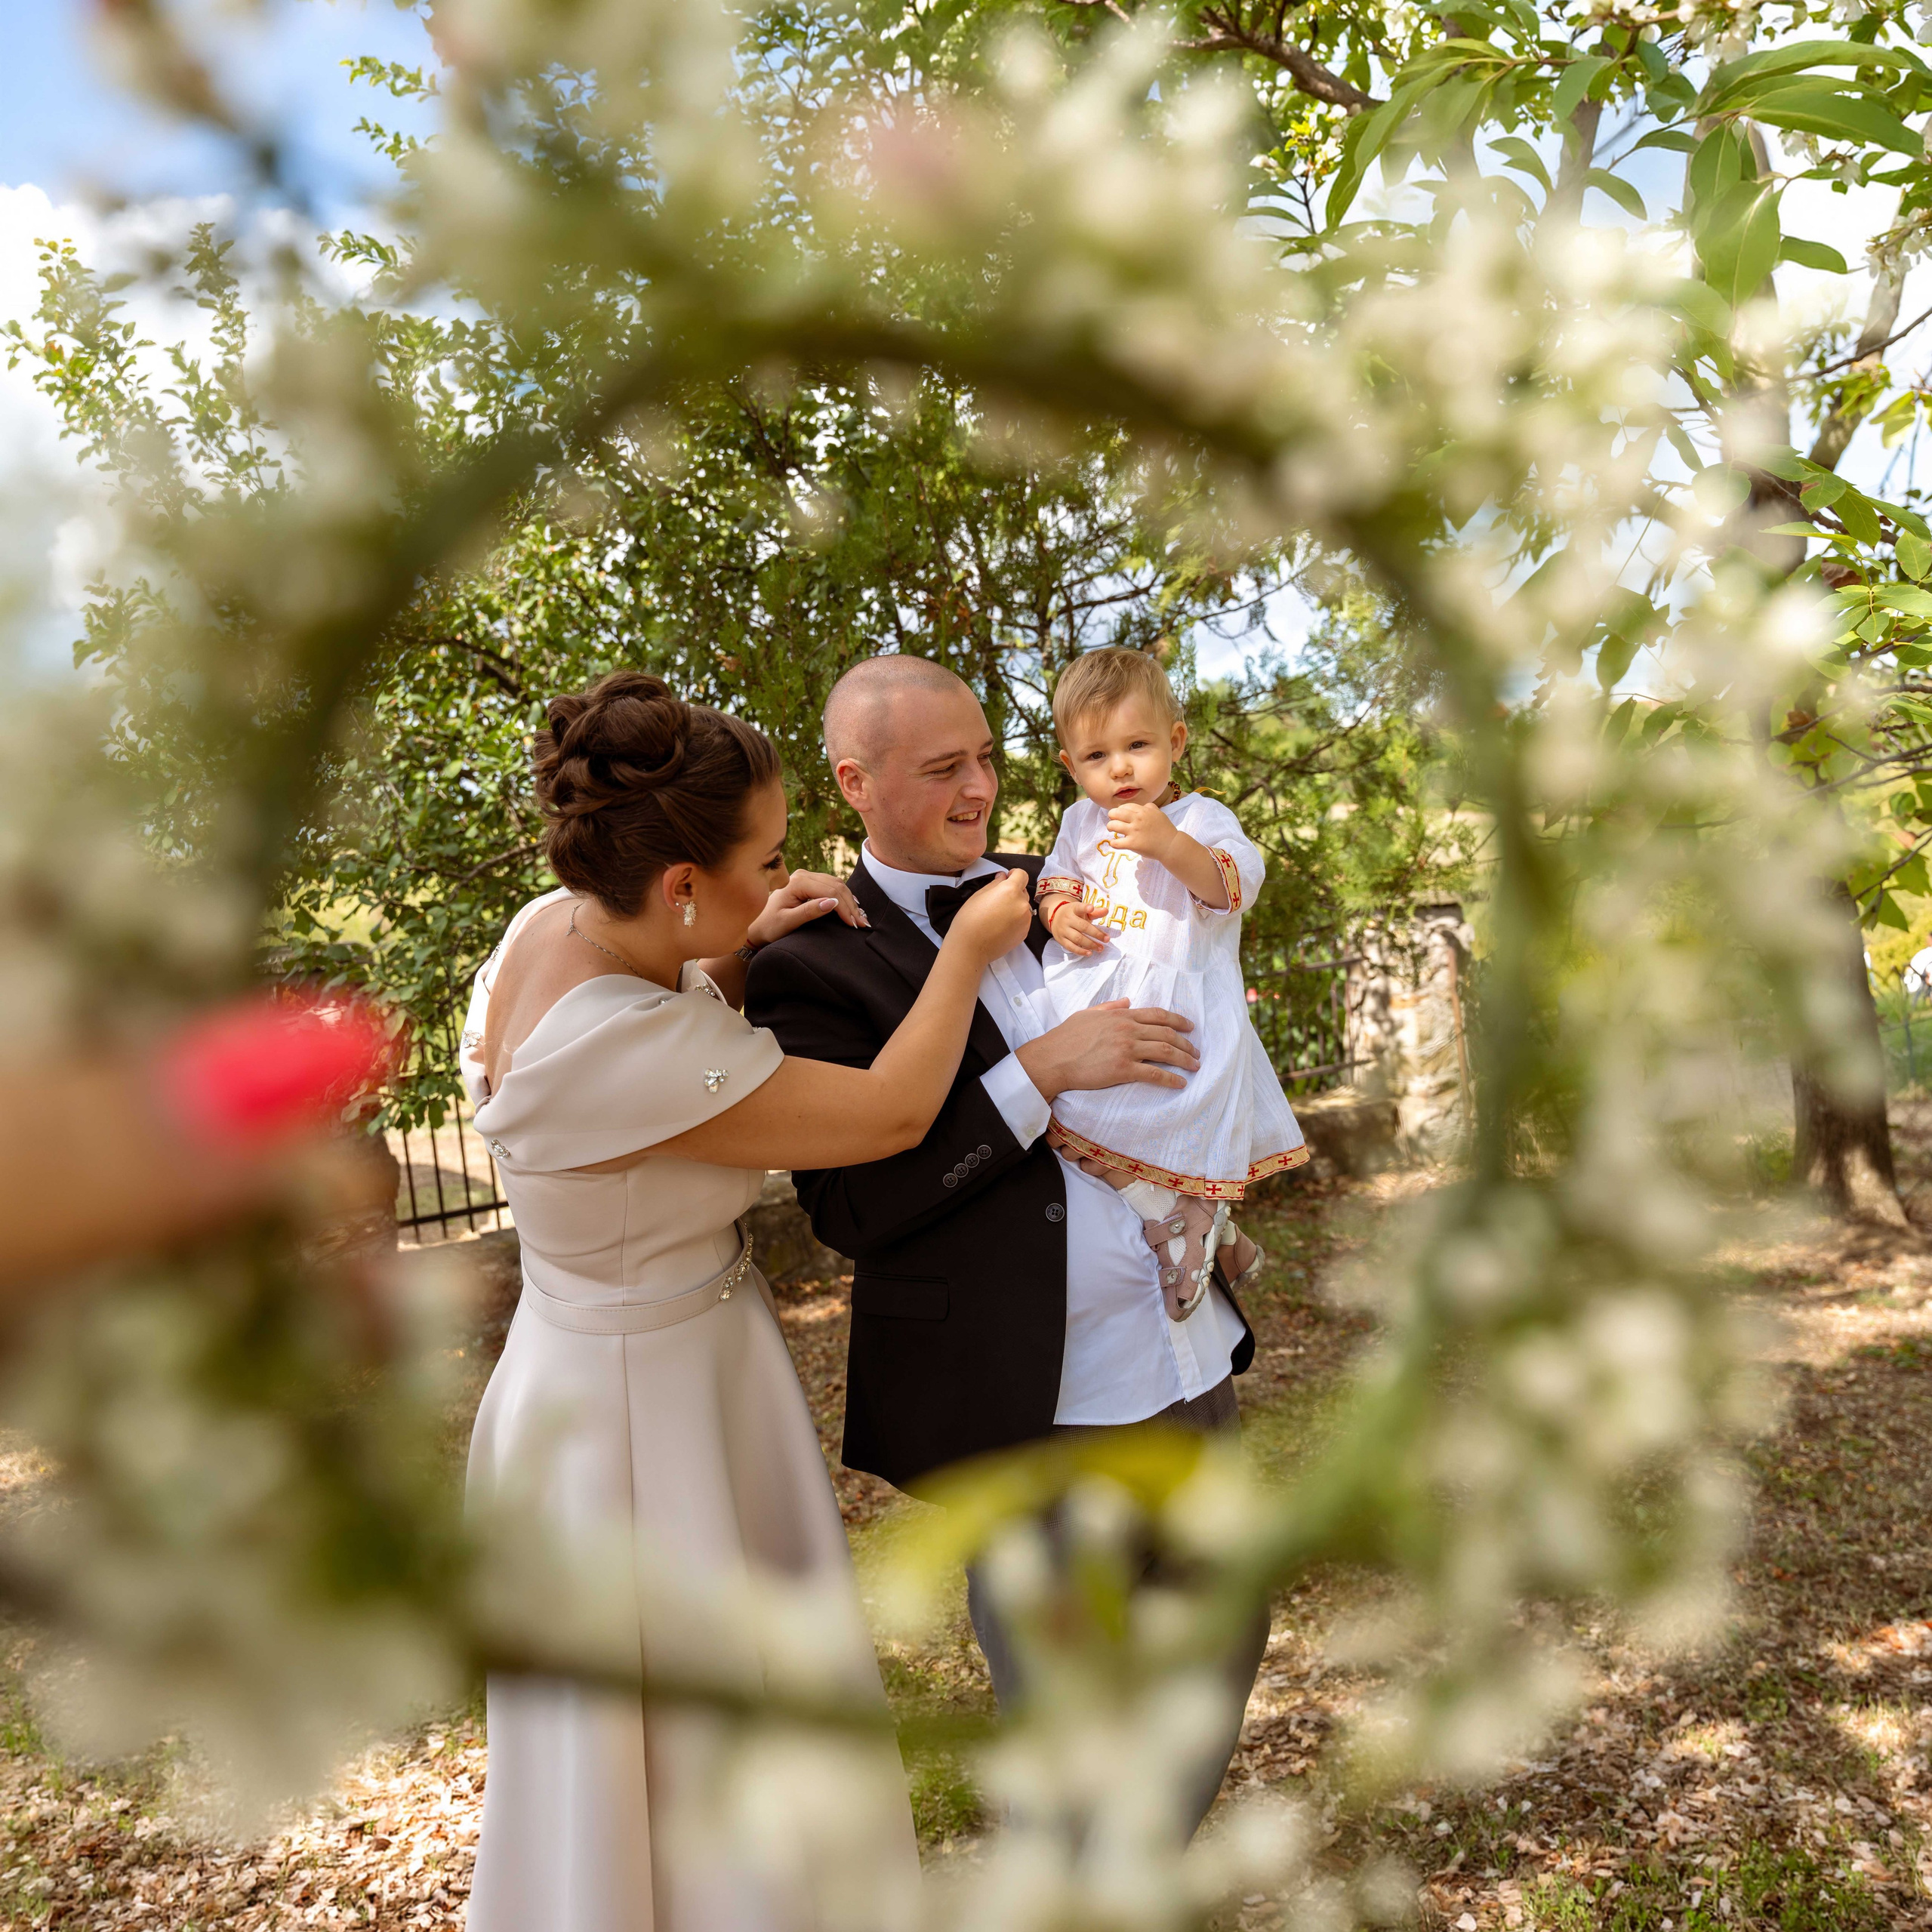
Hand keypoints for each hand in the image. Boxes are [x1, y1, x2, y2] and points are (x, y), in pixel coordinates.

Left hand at [746, 871, 869, 948]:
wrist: (755, 925)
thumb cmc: (768, 927)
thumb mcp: (787, 922)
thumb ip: (809, 912)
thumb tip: (832, 902)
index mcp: (797, 882)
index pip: (830, 891)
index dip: (844, 908)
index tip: (853, 925)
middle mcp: (803, 874)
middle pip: (836, 886)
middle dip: (851, 906)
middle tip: (862, 924)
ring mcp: (806, 877)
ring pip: (837, 884)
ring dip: (850, 901)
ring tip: (860, 918)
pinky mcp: (808, 882)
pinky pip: (832, 886)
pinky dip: (844, 897)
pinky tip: (852, 907)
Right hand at [942, 867, 1032, 963]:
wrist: (971, 947)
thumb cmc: (969, 919)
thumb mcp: (979, 895)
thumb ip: (995, 884)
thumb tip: (1003, 876)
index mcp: (1010, 891)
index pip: (1022, 875)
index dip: (1015, 874)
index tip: (1008, 877)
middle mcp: (1022, 904)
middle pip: (1023, 892)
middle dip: (1013, 892)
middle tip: (997, 900)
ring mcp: (1026, 920)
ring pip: (1023, 907)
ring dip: (1014, 907)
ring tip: (998, 916)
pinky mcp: (1025, 933)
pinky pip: (1023, 920)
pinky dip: (1015, 920)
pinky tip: (1001, 926)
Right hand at [1015, 999, 1197, 1100]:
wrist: (1053, 1058)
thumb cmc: (1066, 1037)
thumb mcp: (1088, 1014)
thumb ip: (1110, 1007)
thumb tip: (1128, 1001)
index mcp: (1121, 1016)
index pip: (1158, 1015)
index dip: (1178, 1021)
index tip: (1190, 1027)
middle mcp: (1128, 1030)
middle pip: (1167, 1034)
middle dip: (1187, 1043)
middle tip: (1196, 1052)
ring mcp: (1126, 1049)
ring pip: (1166, 1052)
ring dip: (1185, 1060)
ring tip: (1195, 1066)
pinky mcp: (1123, 1069)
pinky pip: (1154, 1074)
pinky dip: (1171, 1079)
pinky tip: (1180, 1083)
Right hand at [1045, 896, 1110, 957]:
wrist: (1055, 918)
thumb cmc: (1074, 915)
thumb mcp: (1082, 911)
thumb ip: (1095, 912)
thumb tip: (1106, 911)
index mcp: (1073, 909)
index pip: (1079, 907)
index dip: (1085, 908)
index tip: (1091, 908)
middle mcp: (1067, 919)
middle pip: (1082, 927)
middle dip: (1096, 934)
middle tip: (1107, 939)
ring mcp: (1063, 930)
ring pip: (1077, 938)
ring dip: (1090, 944)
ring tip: (1100, 948)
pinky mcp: (1061, 940)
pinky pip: (1071, 947)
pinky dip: (1081, 951)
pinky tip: (1090, 953)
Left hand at [1105, 802, 1176, 858]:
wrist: (1171, 845)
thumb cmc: (1165, 830)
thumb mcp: (1159, 814)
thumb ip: (1150, 808)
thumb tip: (1143, 806)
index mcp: (1143, 811)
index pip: (1124, 806)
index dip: (1119, 810)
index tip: (1119, 815)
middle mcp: (1137, 819)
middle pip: (1115, 813)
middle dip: (1111, 816)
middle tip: (1113, 821)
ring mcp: (1134, 831)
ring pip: (1113, 825)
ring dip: (1110, 827)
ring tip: (1112, 830)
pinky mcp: (1132, 844)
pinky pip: (1116, 843)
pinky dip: (1113, 843)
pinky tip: (1114, 843)